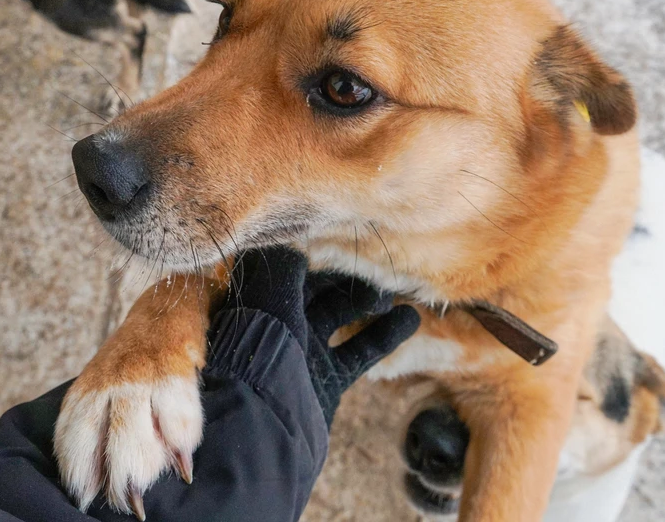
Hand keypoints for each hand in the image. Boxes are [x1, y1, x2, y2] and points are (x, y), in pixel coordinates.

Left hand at [213, 247, 420, 424]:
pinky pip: (359, 350)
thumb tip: (301, 232)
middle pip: (317, 284)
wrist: (262, 435)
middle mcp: (274, 322)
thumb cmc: (258, 357)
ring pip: (341, 314)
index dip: (316, 244)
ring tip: (394, 295)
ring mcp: (300, 352)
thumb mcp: (268, 295)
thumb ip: (285, 258)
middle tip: (376, 262)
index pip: (287, 259)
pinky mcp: (325, 379)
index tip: (348, 228)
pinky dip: (385, 334)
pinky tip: (410, 320)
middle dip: (346, 271)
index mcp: (254, 298)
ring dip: (369, 300)